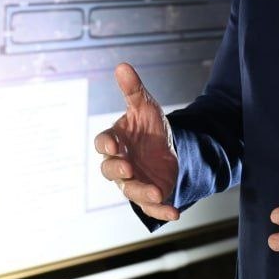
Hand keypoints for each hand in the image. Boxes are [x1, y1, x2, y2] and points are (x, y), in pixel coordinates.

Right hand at [94, 63, 180, 221]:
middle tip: (129, 168)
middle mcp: (120, 163)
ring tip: (157, 191)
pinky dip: (162, 211)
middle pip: (109, 170)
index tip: (113, 145)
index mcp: (115, 141)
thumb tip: (123, 66)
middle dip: (118, 170)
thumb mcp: (146, 107)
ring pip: (130, 190)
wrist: (168, 149)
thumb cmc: (149, 128)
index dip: (106, 145)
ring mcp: (133, 181)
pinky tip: (175, 212)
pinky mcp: (149, 195)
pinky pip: (151, 207)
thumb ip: (133, 90)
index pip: (103, 143)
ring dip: (141, 192)